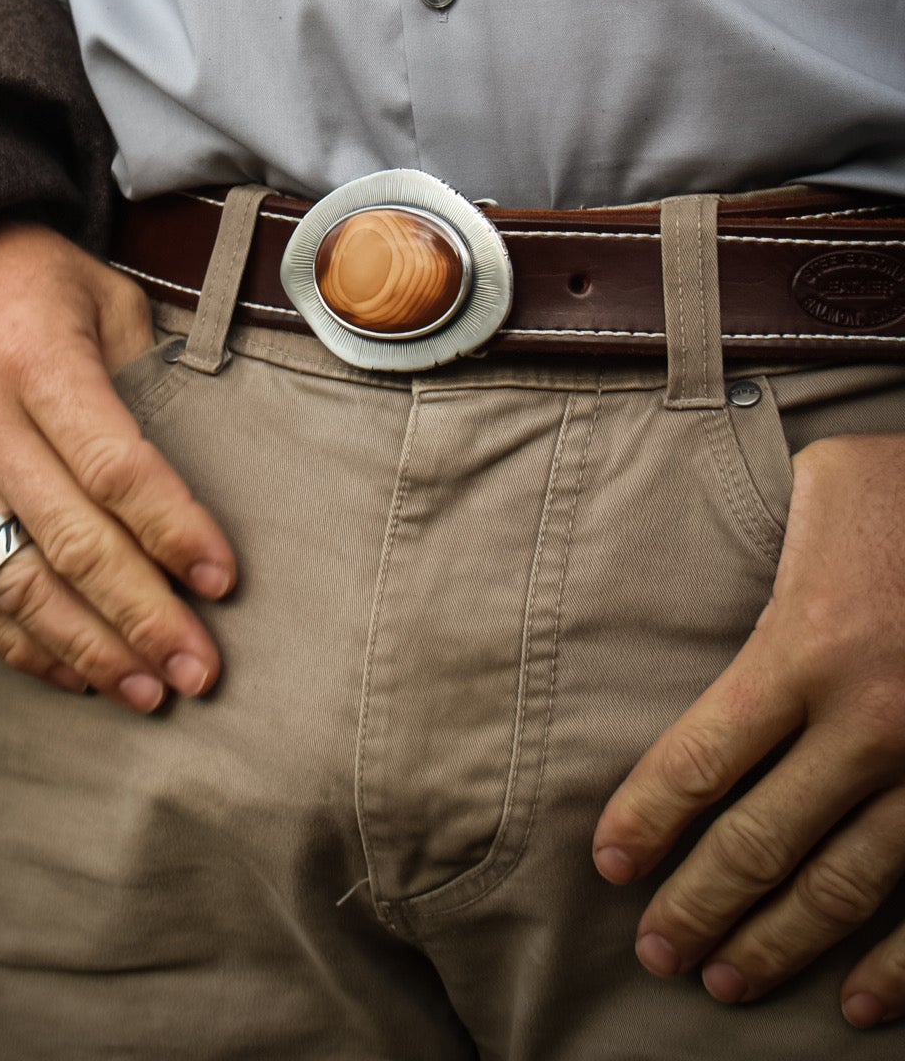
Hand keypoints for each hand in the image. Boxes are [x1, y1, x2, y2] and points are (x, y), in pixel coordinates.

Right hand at [0, 219, 235, 713]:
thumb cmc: (28, 280)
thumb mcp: (103, 294)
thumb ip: (149, 375)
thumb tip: (206, 470)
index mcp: (36, 359)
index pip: (114, 466)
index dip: (172, 530)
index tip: (222, 580)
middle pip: (70, 541)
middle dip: (141, 616)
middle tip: (198, 672)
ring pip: (13, 584)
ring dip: (84, 649)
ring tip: (145, 691)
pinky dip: (16, 645)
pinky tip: (72, 672)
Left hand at [592, 430, 904, 1028]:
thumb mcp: (826, 486)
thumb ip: (767, 546)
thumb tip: (705, 575)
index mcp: (809, 645)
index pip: (702, 758)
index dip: (649, 820)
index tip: (611, 864)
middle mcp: (868, 723)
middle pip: (758, 841)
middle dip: (698, 904)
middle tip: (655, 950)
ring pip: (841, 887)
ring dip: (777, 944)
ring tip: (724, 980)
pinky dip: (899, 968)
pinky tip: (858, 1002)